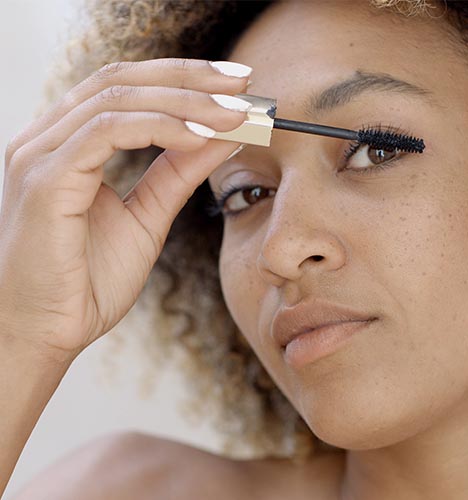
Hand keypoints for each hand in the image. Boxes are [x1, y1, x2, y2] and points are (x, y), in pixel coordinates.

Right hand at [0, 58, 250, 362]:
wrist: (47, 332)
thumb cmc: (88, 280)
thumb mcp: (149, 216)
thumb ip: (179, 173)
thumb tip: (222, 134)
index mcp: (68, 143)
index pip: (126, 86)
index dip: (183, 77)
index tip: (235, 84)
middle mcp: (48, 138)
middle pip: (123, 79)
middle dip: (190, 77)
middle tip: (244, 82)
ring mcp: (40, 154)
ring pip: (118, 98)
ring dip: (185, 102)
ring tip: (234, 113)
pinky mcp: (46, 178)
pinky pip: (107, 131)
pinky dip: (160, 129)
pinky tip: (201, 138)